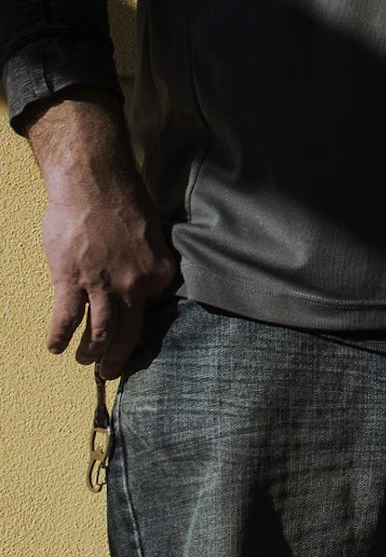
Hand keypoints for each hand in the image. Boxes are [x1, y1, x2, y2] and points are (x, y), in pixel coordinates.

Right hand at [24, 92, 175, 377]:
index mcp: (159, 272)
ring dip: (91, 352)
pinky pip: (66, 319)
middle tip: (111, 372)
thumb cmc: (124, 201)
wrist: (95, 184)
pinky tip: (54, 348)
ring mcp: (103, 286)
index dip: (139, 319)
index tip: (130, 332)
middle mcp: (135, 285)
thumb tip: (142, 276)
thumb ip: (148, 260)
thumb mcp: (153, 233)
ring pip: (99, 332)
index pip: (152, 307)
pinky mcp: (72, 281)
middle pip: (128, 330)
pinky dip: (59, 337)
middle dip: (118, 356)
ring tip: (86, 362)